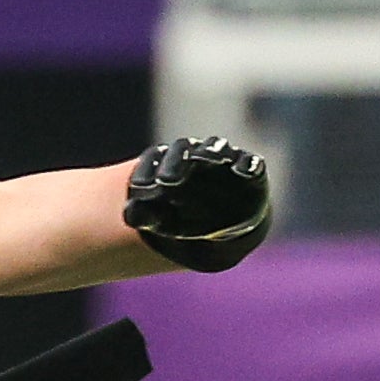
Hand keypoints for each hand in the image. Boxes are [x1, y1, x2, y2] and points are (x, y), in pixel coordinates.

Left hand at [124, 136, 271, 272]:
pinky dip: (248, 165)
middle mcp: (195, 158)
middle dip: (176, 163)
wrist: (222, 231)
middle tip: (165, 182)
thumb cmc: (185, 220)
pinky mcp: (250, 173)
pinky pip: (251, 164)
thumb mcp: (162, 223)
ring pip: (217, 149)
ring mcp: (224, 162)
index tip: (137, 189)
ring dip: (213, 152)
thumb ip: (143, 216)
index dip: (146, 171)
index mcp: (170, 165)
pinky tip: (242, 171)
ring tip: (209, 159)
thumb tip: (128, 213)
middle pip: (183, 150)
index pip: (155, 159)